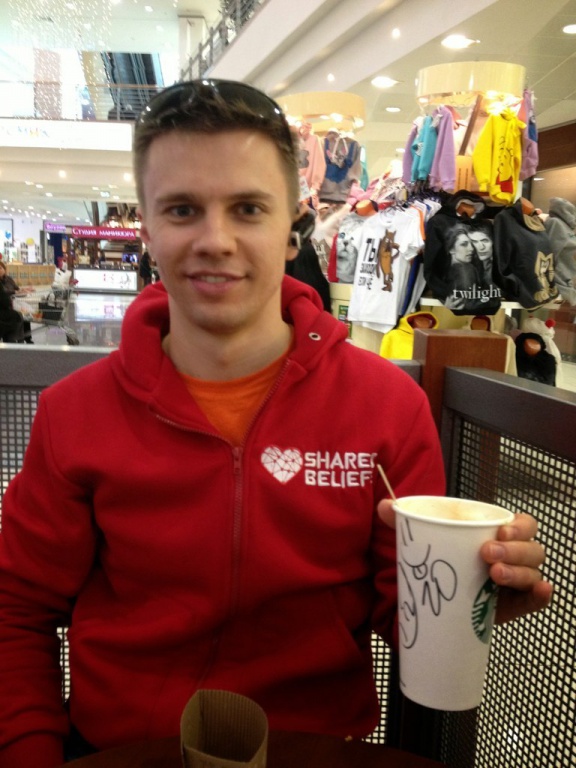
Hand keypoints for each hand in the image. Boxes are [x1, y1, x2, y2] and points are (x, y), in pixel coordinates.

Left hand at [376, 501, 552, 624]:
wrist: (433, 595)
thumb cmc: (439, 557)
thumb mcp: (423, 539)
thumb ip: (402, 520)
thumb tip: (385, 505)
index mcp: (497, 534)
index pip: (522, 525)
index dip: (518, 527)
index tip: (499, 532)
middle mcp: (513, 556)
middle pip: (531, 549)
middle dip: (514, 551)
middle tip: (487, 556)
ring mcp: (514, 582)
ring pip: (532, 573)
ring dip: (519, 572)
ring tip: (495, 574)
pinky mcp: (512, 606)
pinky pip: (534, 601)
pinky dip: (540, 597)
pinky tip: (538, 591)